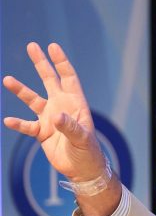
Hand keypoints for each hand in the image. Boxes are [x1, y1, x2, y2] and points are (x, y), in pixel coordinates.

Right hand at [3, 42, 104, 181]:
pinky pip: (26, 125)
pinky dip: (18, 123)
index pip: (68, 78)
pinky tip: (8, 120)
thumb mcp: (82, 139)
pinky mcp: (41, 132)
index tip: (52, 47)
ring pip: (33, 100)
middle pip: (50, 80)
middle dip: (42, 63)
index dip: (61, 62)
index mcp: (76, 103)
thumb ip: (70, 127)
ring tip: (7, 79)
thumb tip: (55, 116)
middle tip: (32, 46)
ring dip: (21, 90)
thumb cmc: (88, 152)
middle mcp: (62, 106)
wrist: (82, 169)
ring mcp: (50, 118)